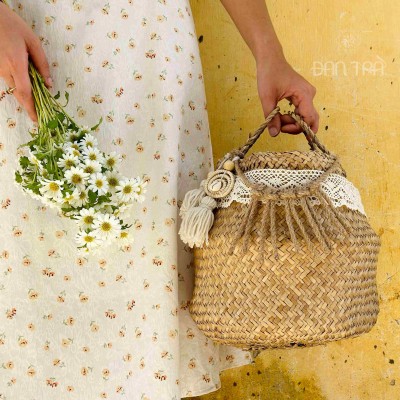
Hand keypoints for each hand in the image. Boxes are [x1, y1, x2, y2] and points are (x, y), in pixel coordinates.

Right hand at [0, 2, 51, 121]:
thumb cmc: (12, 25)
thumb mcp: (33, 42)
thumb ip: (42, 64)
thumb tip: (49, 84)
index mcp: (16, 64)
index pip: (25, 92)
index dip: (31, 107)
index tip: (37, 119)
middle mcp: (5, 69)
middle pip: (18, 94)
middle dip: (29, 107)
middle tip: (39, 118)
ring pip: (14, 88)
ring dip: (25, 97)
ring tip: (38, 104)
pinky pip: (9, 80)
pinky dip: (19, 87)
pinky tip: (29, 89)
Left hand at [256, 55, 318, 136]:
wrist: (271, 60)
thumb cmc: (269, 75)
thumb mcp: (267, 97)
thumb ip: (271, 116)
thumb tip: (274, 134)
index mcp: (304, 94)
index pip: (308, 119)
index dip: (297, 128)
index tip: (282, 129)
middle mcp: (310, 95)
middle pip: (310, 120)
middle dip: (296, 127)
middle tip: (280, 127)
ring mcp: (307, 95)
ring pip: (305, 117)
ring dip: (292, 122)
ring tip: (277, 118)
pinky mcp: (302, 96)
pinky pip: (301, 112)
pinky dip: (292, 117)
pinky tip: (281, 117)